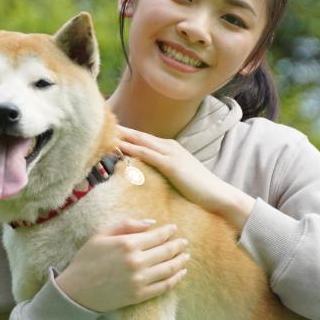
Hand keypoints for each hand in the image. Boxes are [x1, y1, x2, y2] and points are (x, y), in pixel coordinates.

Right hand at [55, 219, 189, 312]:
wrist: (76, 290)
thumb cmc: (87, 259)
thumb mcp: (101, 235)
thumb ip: (127, 225)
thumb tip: (151, 223)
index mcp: (127, 244)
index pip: (157, 236)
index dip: (168, 232)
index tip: (174, 229)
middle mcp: (136, 261)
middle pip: (166, 251)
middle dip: (178, 245)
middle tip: (184, 242)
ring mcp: (140, 280)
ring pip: (169, 268)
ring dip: (181, 261)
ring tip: (186, 256)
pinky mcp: (140, 295)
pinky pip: (164, 286)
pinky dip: (176, 279)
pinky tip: (181, 273)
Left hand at [116, 125, 255, 230]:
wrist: (218, 194)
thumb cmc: (199, 188)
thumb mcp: (179, 175)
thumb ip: (165, 170)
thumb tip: (149, 174)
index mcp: (170, 147)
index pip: (144, 138)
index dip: (127, 133)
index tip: (110, 130)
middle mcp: (169, 146)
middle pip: (139, 136)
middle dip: (121, 130)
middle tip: (102, 124)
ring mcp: (171, 153)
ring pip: (141, 142)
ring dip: (123, 137)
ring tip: (105, 132)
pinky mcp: (171, 164)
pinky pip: (147, 154)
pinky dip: (133, 149)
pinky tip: (120, 147)